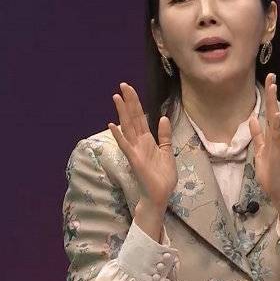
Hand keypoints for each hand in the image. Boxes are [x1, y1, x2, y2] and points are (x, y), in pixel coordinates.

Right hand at [108, 83, 177, 213]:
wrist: (160, 195)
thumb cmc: (162, 176)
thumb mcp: (167, 152)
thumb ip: (164, 136)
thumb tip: (163, 118)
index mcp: (147, 140)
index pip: (140, 118)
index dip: (136, 103)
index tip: (130, 89)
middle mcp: (139, 143)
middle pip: (133, 118)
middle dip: (129, 102)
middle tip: (123, 85)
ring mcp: (135, 150)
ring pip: (127, 127)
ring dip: (122, 113)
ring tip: (116, 98)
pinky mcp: (135, 159)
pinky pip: (126, 145)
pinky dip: (118, 135)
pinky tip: (111, 125)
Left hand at [249, 73, 279, 204]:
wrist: (279, 189)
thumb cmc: (270, 171)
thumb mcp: (261, 149)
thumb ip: (257, 135)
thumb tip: (253, 119)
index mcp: (272, 135)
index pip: (270, 112)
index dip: (269, 97)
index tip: (269, 81)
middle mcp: (277, 136)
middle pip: (274, 110)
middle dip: (272, 94)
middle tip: (271, 76)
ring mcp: (278, 143)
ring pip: (276, 119)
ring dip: (274, 103)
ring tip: (273, 88)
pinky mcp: (277, 152)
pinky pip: (277, 136)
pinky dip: (276, 125)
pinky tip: (275, 114)